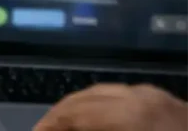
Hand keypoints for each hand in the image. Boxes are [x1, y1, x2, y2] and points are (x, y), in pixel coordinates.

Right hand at [35, 83, 187, 130]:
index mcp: (129, 115)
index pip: (71, 114)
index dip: (48, 127)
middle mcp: (143, 98)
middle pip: (86, 99)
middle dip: (61, 117)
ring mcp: (164, 100)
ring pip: (108, 95)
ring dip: (83, 113)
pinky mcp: (179, 109)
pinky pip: (131, 101)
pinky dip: (108, 112)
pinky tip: (105, 128)